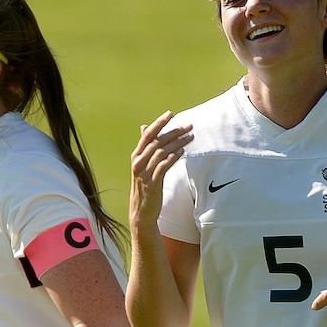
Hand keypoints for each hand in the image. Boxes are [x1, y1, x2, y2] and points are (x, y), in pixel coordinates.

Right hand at [130, 111, 192, 229]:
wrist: (141, 212)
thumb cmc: (145, 187)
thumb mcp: (143, 166)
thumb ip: (146, 148)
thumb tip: (144, 127)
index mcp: (136, 156)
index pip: (148, 135)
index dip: (159, 123)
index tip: (171, 113)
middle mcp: (138, 163)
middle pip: (157, 142)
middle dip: (173, 132)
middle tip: (189, 125)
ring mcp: (144, 173)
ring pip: (161, 153)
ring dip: (177, 143)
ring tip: (190, 137)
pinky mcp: (151, 184)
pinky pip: (163, 167)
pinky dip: (173, 158)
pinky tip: (183, 152)